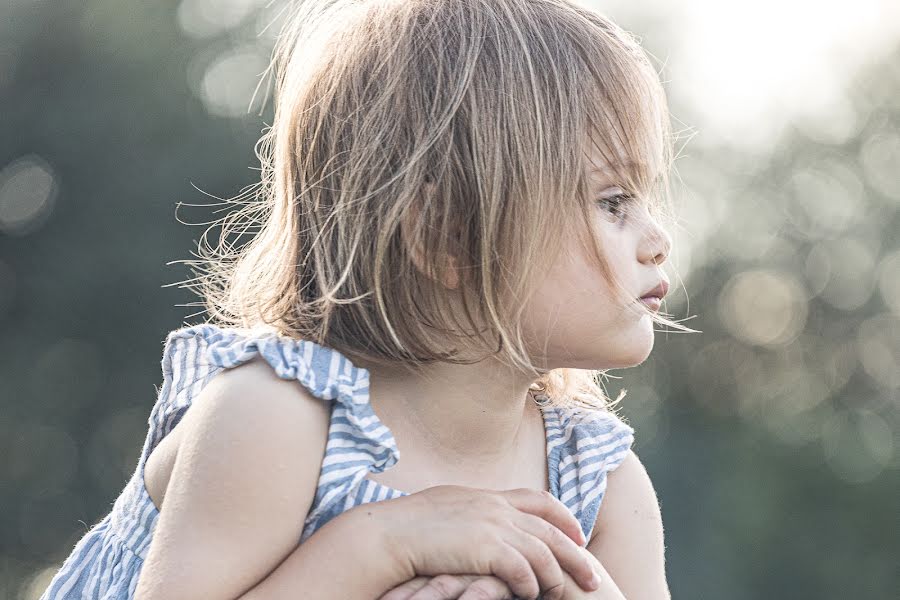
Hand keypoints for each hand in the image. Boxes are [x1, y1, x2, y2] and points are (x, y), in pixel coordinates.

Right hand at [370, 485, 601, 599]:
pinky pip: (524, 570)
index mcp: (489, 495)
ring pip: (544, 552)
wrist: (389, 534)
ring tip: (567, 594)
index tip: (579, 534)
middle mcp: (496, 507)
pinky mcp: (487, 548)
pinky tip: (532, 595)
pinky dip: (532, 584)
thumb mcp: (448, 509)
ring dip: (558, 576)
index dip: (564, 518)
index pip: (539, 501)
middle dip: (577, 553)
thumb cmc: (410, 527)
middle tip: (593, 576)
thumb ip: (473, 513)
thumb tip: (483, 525)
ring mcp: (493, 525)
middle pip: (551, 529)